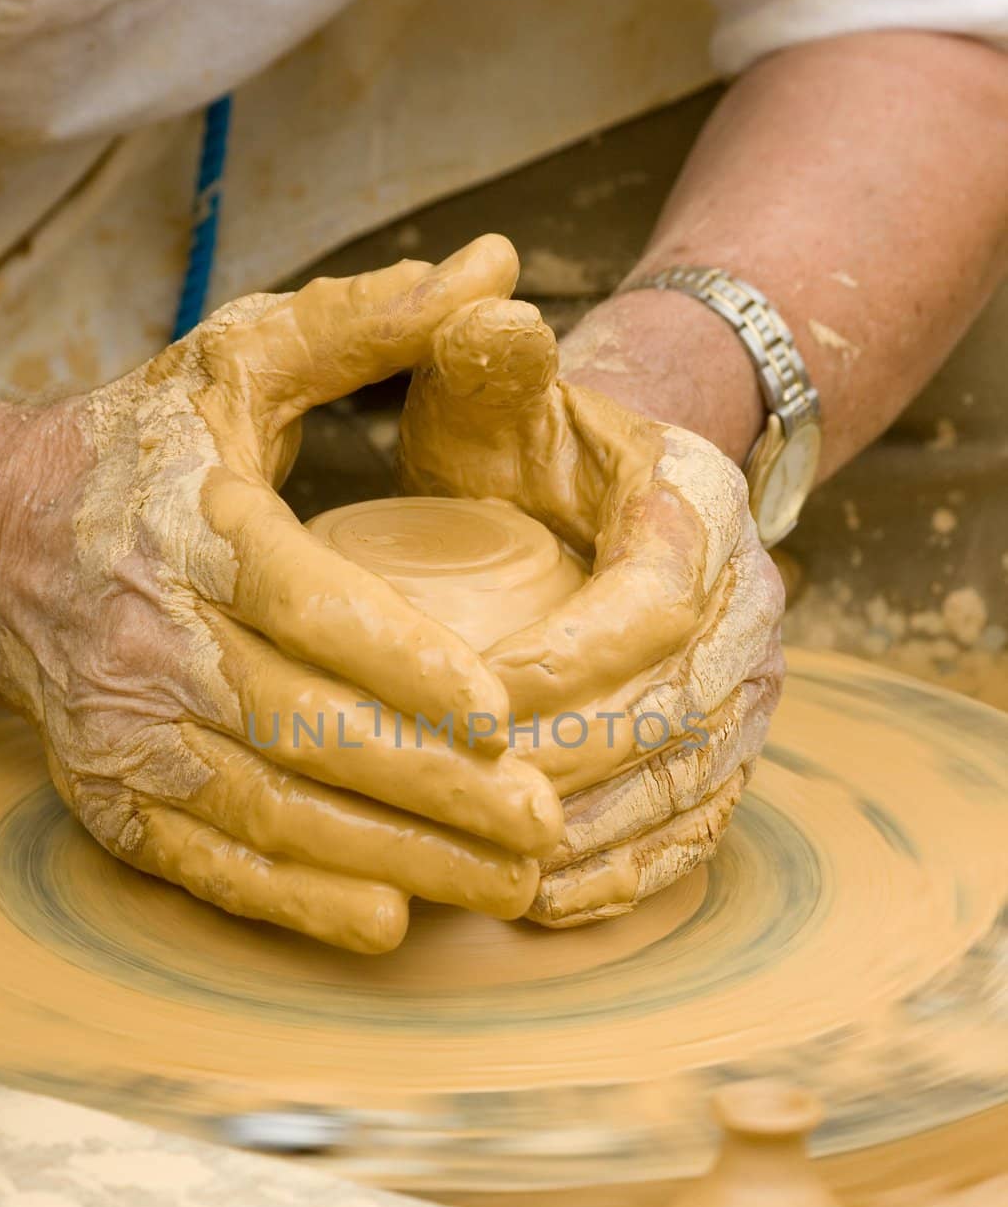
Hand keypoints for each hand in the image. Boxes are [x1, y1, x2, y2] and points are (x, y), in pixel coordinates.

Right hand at [0, 240, 562, 951]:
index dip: (401, 664)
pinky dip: (298, 901)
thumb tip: (499, 271)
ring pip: (272, 811)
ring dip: (392, 856)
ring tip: (502, 882)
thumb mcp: (237, 364)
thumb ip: (365, 324)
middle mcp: (158, 640)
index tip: (501, 715)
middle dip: (431, 788)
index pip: (304, 605)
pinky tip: (388, 921)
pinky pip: (211, 865)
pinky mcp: (118, 798)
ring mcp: (132, 732)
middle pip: (303, 729)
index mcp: (198, 529)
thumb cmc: (141, 454)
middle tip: (541, 823)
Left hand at [398, 296, 784, 924]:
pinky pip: (691, 830)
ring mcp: (745, 693)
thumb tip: (489, 306)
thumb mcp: (504, 395)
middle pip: (668, 712)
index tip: (468, 698)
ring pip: (682, 783)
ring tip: (494, 867)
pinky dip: (623, 872)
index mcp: (698, 518)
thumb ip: (493, 361)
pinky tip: (543, 899)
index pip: (649, 608)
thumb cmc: (536, 450)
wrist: (609, 499)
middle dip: (563, 763)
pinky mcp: (726, 754)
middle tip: (461, 800)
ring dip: (588, 834)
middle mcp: (745, 611)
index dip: (564, 662)